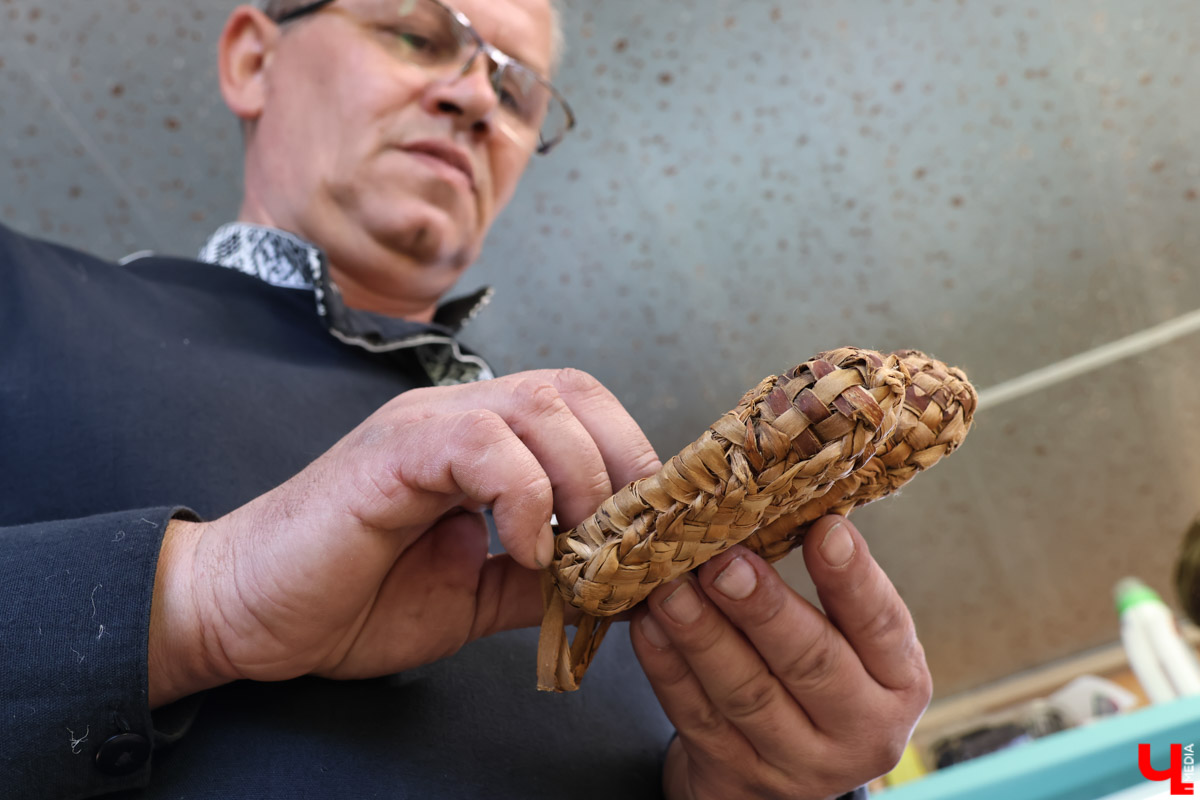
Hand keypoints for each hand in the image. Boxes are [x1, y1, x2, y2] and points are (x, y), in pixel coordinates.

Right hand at [148, 369, 660, 706]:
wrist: (249, 612)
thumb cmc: (353, 598)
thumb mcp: (474, 595)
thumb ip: (540, 579)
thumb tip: (616, 586)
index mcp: (480, 440)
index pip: (581, 407)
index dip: (629, 456)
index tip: (648, 526)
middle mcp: (456, 416)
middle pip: (572, 391)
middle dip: (619, 463)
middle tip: (623, 537)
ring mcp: (422, 425)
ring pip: (537, 404)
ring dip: (579, 479)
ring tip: (574, 548)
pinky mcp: (391, 451)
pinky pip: (479, 441)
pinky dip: (522, 494)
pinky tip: (522, 546)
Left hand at [630, 516, 931, 799]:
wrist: (780, 773)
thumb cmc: (814, 670)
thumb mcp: (844, 635)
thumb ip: (828, 583)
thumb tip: (781, 495)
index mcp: (898, 681)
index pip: (882, 625)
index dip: (853, 578)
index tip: (825, 528)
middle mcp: (861, 732)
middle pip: (811, 665)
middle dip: (764, 610)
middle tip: (725, 563)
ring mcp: (797, 765)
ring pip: (747, 695)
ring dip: (703, 635)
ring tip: (671, 588)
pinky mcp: (736, 778)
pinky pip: (696, 719)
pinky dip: (668, 670)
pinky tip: (649, 627)